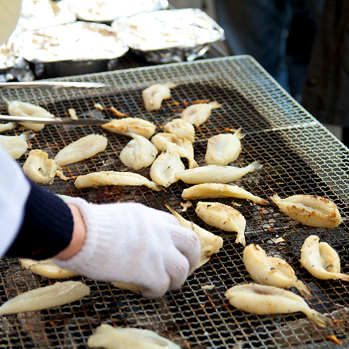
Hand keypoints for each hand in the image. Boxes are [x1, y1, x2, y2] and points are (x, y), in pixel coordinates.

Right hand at [54, 198, 200, 297]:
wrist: (83, 232)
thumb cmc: (92, 223)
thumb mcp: (121, 215)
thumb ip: (135, 225)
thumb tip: (134, 236)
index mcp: (151, 216)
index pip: (175, 225)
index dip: (177, 239)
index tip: (174, 248)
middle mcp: (161, 232)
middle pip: (190, 243)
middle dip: (192, 257)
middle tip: (185, 268)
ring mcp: (158, 251)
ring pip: (182, 268)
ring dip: (177, 279)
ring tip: (166, 284)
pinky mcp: (150, 271)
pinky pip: (163, 286)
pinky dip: (157, 291)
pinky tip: (146, 291)